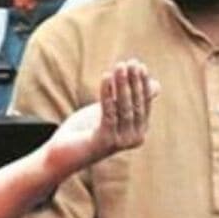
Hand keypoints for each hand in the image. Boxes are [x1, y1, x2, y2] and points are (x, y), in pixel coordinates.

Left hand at [42, 59, 158, 178]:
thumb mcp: (109, 112)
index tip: (139, 65)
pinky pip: (108, 112)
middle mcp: (133, 138)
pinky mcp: (105, 140)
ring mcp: (121, 141)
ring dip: (122, 84)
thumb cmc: (85, 132)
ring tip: (120, 66)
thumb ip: (128, 100)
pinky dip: (107, 93)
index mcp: (138, 132)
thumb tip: (156, 84)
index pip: (143, 104)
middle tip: (132, 62)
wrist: (62, 155)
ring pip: (124, 107)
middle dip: (134, 81)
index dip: (142, 84)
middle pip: (136, 104)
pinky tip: (106, 78)